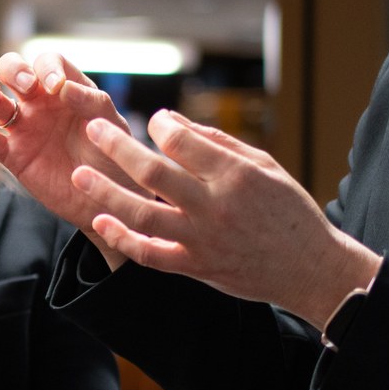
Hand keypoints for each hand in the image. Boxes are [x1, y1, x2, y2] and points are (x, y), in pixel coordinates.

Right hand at [0, 51, 142, 264]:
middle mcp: (41, 104)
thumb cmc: (117, 159)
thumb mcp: (115, 128)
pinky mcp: (13, 156)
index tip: (55, 87)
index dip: (47, 67)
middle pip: (13, 71)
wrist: (112, 202)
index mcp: (67, 90)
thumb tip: (62, 87)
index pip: (48, 62)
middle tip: (24, 85)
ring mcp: (24, 129)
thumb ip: (92, 104)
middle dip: (13, 70)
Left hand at [71, 109, 381, 326]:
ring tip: (79, 174)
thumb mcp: (264, 165)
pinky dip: (121, 238)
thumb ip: (217, 142)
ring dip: (105, 192)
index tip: (154, 121)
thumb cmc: (288, 210)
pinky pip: (149, 254)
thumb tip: (172, 122)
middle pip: (152, 171)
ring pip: (141, 213)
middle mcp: (214, 205)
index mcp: (235, 174)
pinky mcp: (195, 266)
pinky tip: (100, 222)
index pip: (180, 140)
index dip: (160, 124)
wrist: (309, 268)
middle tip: (93, 128)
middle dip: (116, 146)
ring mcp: (202, 239)